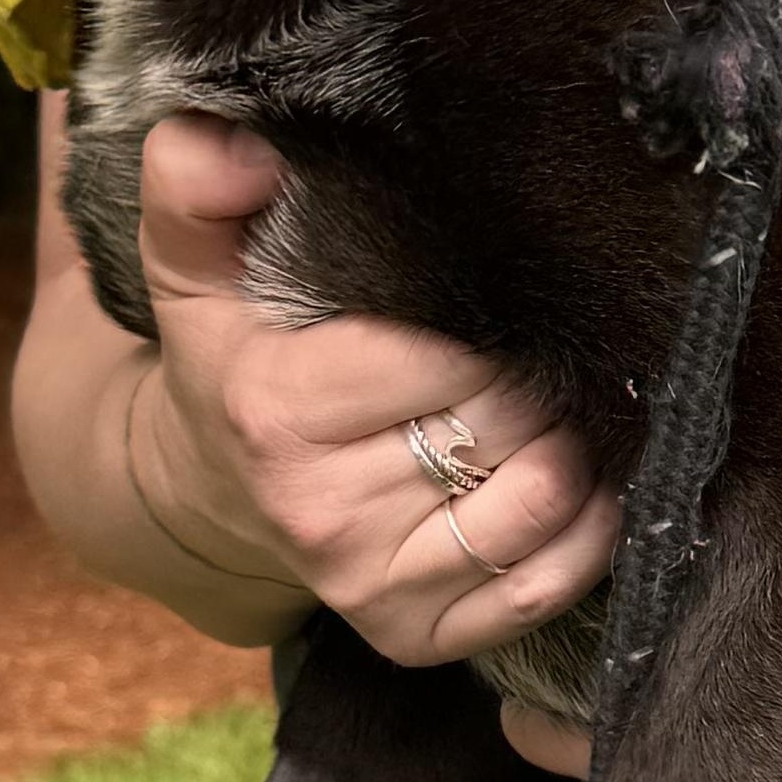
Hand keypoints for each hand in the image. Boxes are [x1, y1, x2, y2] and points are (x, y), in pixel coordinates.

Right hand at [134, 116, 619, 668]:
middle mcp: (321, 512)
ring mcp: (370, 586)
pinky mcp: (413, 638)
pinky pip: (542, 591)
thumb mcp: (195, 263)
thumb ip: (197, 183)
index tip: (500, 301)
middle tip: (544, 353)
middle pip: (503, 426)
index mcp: (276, 409)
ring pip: (538, 505)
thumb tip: (235, 143)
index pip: (445, 357)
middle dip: (542, 382)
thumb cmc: (232, 358)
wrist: (206, 489)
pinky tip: (578, 488)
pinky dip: (586, 537)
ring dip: (577, 452)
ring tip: (563, 412)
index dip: (492, 324)